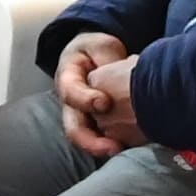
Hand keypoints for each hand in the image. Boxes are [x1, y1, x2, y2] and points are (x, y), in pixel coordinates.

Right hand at [53, 34, 143, 157]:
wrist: (95, 59)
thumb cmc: (95, 51)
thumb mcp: (99, 46)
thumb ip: (105, 58)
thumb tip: (115, 71)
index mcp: (67, 79)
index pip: (70, 92)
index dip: (84, 99)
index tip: (104, 103)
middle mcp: (70, 104)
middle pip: (73, 128)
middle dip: (90, 140)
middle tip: (113, 146)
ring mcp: (81, 119)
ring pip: (84, 140)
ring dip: (100, 149)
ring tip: (119, 150)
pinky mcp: (95, 127)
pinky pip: (99, 141)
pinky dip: (111, 147)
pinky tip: (128, 147)